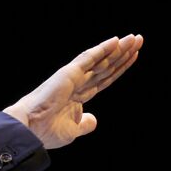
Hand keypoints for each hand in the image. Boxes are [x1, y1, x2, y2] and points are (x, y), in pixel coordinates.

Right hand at [3, 34, 143, 148]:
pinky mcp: (68, 73)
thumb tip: (93, 120)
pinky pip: (88, 58)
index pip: (105, 78)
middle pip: (107, 66)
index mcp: (79, 96)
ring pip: (101, 60)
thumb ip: (84, 124)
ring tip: (135, 39)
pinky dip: (103, 49)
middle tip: (139, 40)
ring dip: (119, 49)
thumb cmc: (46, 131)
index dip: (119, 68)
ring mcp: (73, 77)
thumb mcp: (73, 131)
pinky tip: (116, 41)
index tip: (134, 57)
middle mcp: (78, 83)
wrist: (30, 129)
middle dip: (124, 54)